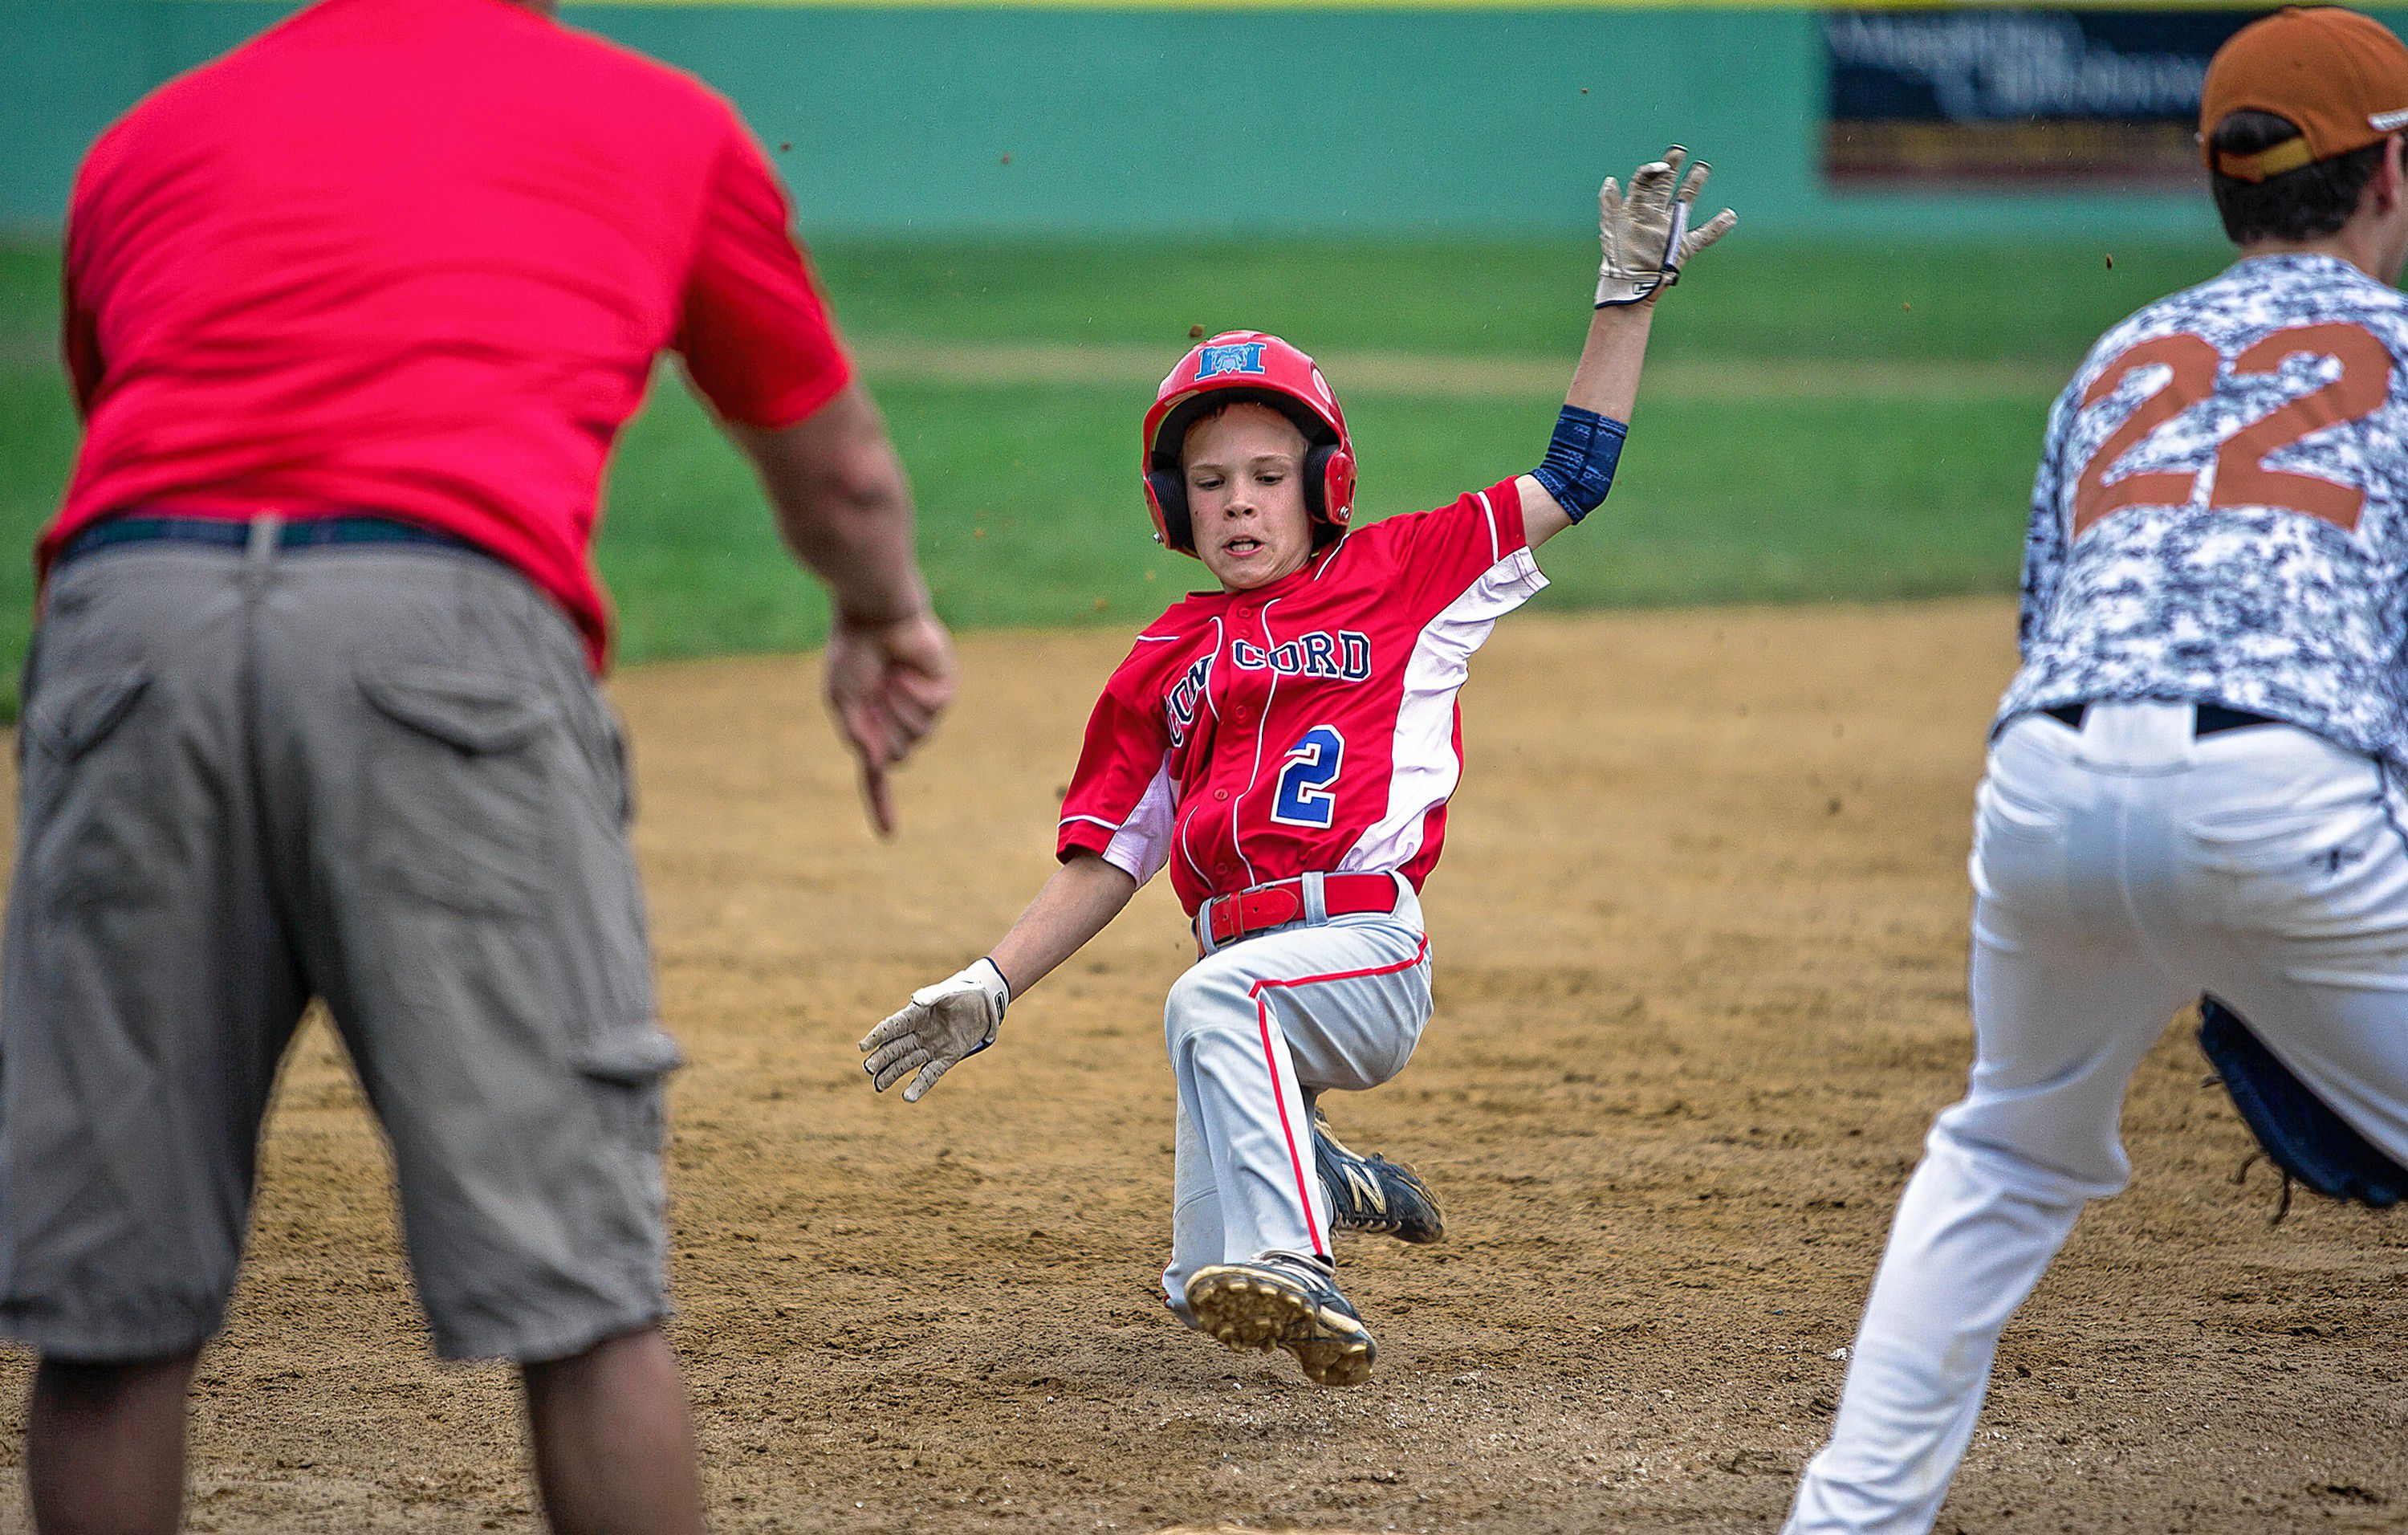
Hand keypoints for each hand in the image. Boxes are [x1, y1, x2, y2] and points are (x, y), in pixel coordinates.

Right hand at [823, 608, 955, 835]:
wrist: (875, 613)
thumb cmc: (853, 651)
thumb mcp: (843, 698)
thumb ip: (859, 733)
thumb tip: (881, 766)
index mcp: (871, 727)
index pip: (876, 775)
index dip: (880, 804)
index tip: (888, 835)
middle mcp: (897, 721)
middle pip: (901, 756)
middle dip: (884, 728)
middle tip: (875, 692)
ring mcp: (922, 706)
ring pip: (919, 735)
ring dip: (898, 706)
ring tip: (889, 676)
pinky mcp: (942, 690)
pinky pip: (933, 710)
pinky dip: (913, 690)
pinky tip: (905, 669)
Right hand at [860, 958, 1011, 1101]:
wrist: (984, 1003)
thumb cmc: (963, 992)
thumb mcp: (949, 991)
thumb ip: (932, 996)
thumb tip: (916, 1000)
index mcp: (916, 1015)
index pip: (893, 1026)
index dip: (878, 1036)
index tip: (863, 1046)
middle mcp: (920, 1033)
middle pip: (896, 1048)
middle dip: (882, 1058)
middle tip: (868, 1069)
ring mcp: (932, 1047)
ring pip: (908, 1063)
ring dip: (893, 1074)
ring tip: (878, 1086)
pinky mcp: (947, 1058)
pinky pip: (931, 1074)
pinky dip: (920, 1085)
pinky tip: (908, 1097)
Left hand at [1596, 146, 1736, 307]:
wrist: (1629, 285)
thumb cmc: (1618, 258)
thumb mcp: (1611, 229)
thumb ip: (1610, 205)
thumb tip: (1610, 180)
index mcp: (1638, 209)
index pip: (1646, 182)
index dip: (1653, 170)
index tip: (1663, 165)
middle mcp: (1654, 215)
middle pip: (1665, 185)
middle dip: (1673, 167)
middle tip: (1679, 150)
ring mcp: (1669, 231)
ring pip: (1685, 202)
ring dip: (1693, 185)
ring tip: (1702, 168)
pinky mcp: (1682, 248)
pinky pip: (1704, 236)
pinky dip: (1718, 227)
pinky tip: (1730, 216)